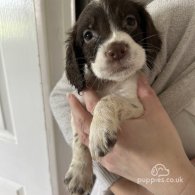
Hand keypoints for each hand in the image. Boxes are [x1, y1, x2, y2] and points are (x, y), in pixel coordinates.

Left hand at [68, 75, 194, 194]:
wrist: (169, 176)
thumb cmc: (163, 145)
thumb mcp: (157, 115)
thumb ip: (146, 94)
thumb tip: (138, 77)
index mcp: (115, 130)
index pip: (96, 109)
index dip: (88, 97)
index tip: (84, 88)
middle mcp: (105, 145)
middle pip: (84, 124)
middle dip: (75, 109)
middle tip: (70, 98)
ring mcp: (105, 157)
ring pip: (84, 138)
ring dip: (77, 123)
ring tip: (74, 113)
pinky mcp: (108, 165)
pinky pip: (90, 148)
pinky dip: (85, 136)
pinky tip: (86, 132)